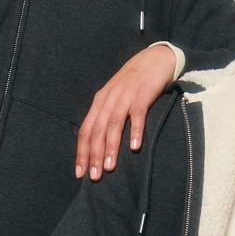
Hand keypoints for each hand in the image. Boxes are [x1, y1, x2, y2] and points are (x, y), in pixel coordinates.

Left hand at [74, 43, 176, 179]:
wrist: (154, 59)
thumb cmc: (134, 82)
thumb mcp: (115, 97)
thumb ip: (107, 116)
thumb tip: (98, 143)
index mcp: (100, 102)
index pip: (86, 130)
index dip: (82, 152)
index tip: (80, 173)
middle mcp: (109, 99)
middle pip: (97, 130)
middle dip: (94, 155)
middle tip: (94, 176)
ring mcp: (125, 96)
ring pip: (114, 124)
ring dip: (111, 147)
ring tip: (109, 167)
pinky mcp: (142, 94)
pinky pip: (137, 115)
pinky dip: (135, 130)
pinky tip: (134, 147)